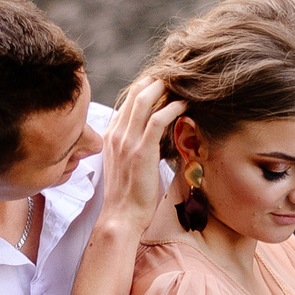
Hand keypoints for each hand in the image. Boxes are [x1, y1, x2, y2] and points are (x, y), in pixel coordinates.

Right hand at [98, 77, 187, 238]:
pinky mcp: (141, 151)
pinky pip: (157, 120)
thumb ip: (132, 145)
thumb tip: (152, 136)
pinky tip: (183, 105)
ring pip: (144, 100)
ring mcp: (127, 141)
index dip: (146, 87)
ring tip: (180, 85)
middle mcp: (117, 134)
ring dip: (164, 88)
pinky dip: (172, 108)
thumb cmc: (128, 194)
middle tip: (175, 77)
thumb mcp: (125, 163)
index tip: (164, 83)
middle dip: (156, 80)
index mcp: (111, 135)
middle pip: (135, 93)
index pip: (128, 100)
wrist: (121, 216)